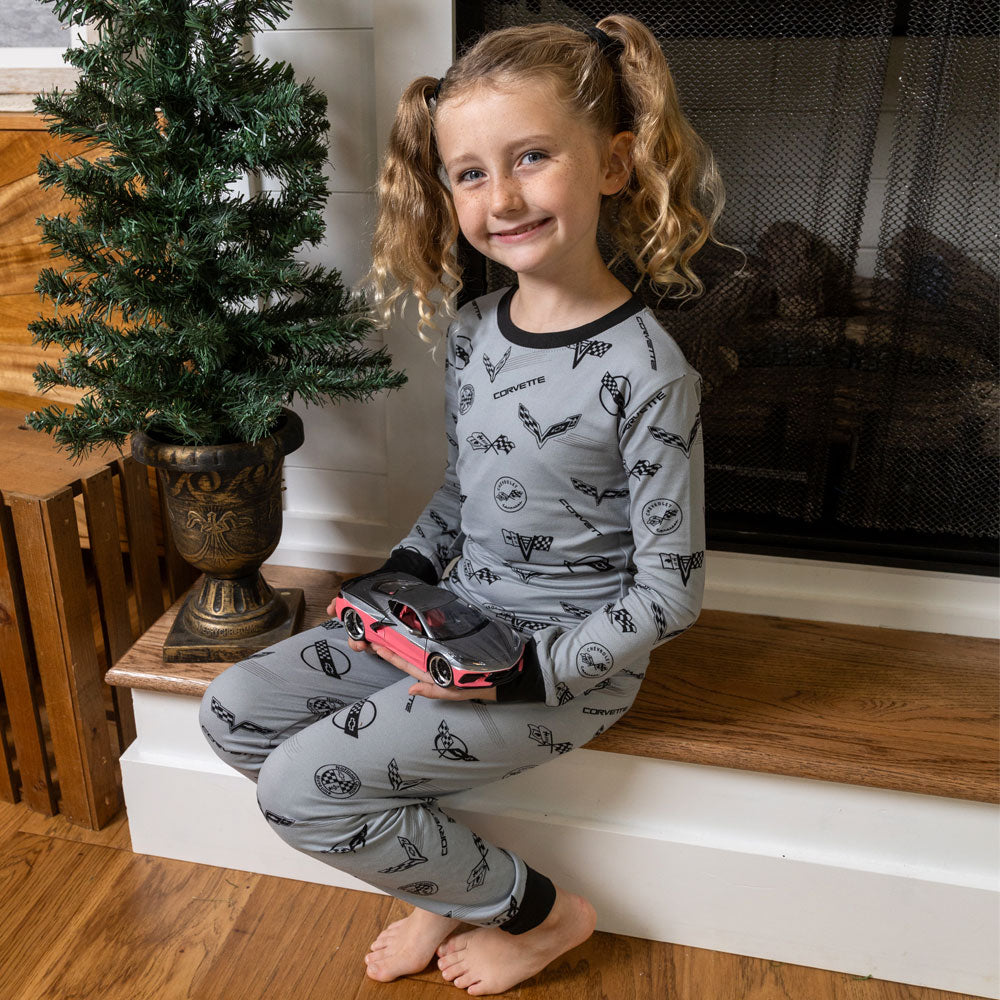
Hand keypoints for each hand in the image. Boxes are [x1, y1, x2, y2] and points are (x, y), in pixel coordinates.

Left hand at [346, 637, 497, 700]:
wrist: (501, 674)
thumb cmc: (477, 684)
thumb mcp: (454, 692)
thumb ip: (433, 691)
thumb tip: (411, 689)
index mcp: (431, 671)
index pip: (406, 662)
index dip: (391, 654)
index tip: (376, 644)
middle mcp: (433, 660)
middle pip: (407, 651)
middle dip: (390, 643)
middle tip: (373, 631)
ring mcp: (440, 651)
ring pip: (416, 643)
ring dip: (401, 636)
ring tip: (386, 625)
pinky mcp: (449, 643)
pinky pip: (431, 637)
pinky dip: (421, 631)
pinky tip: (412, 622)